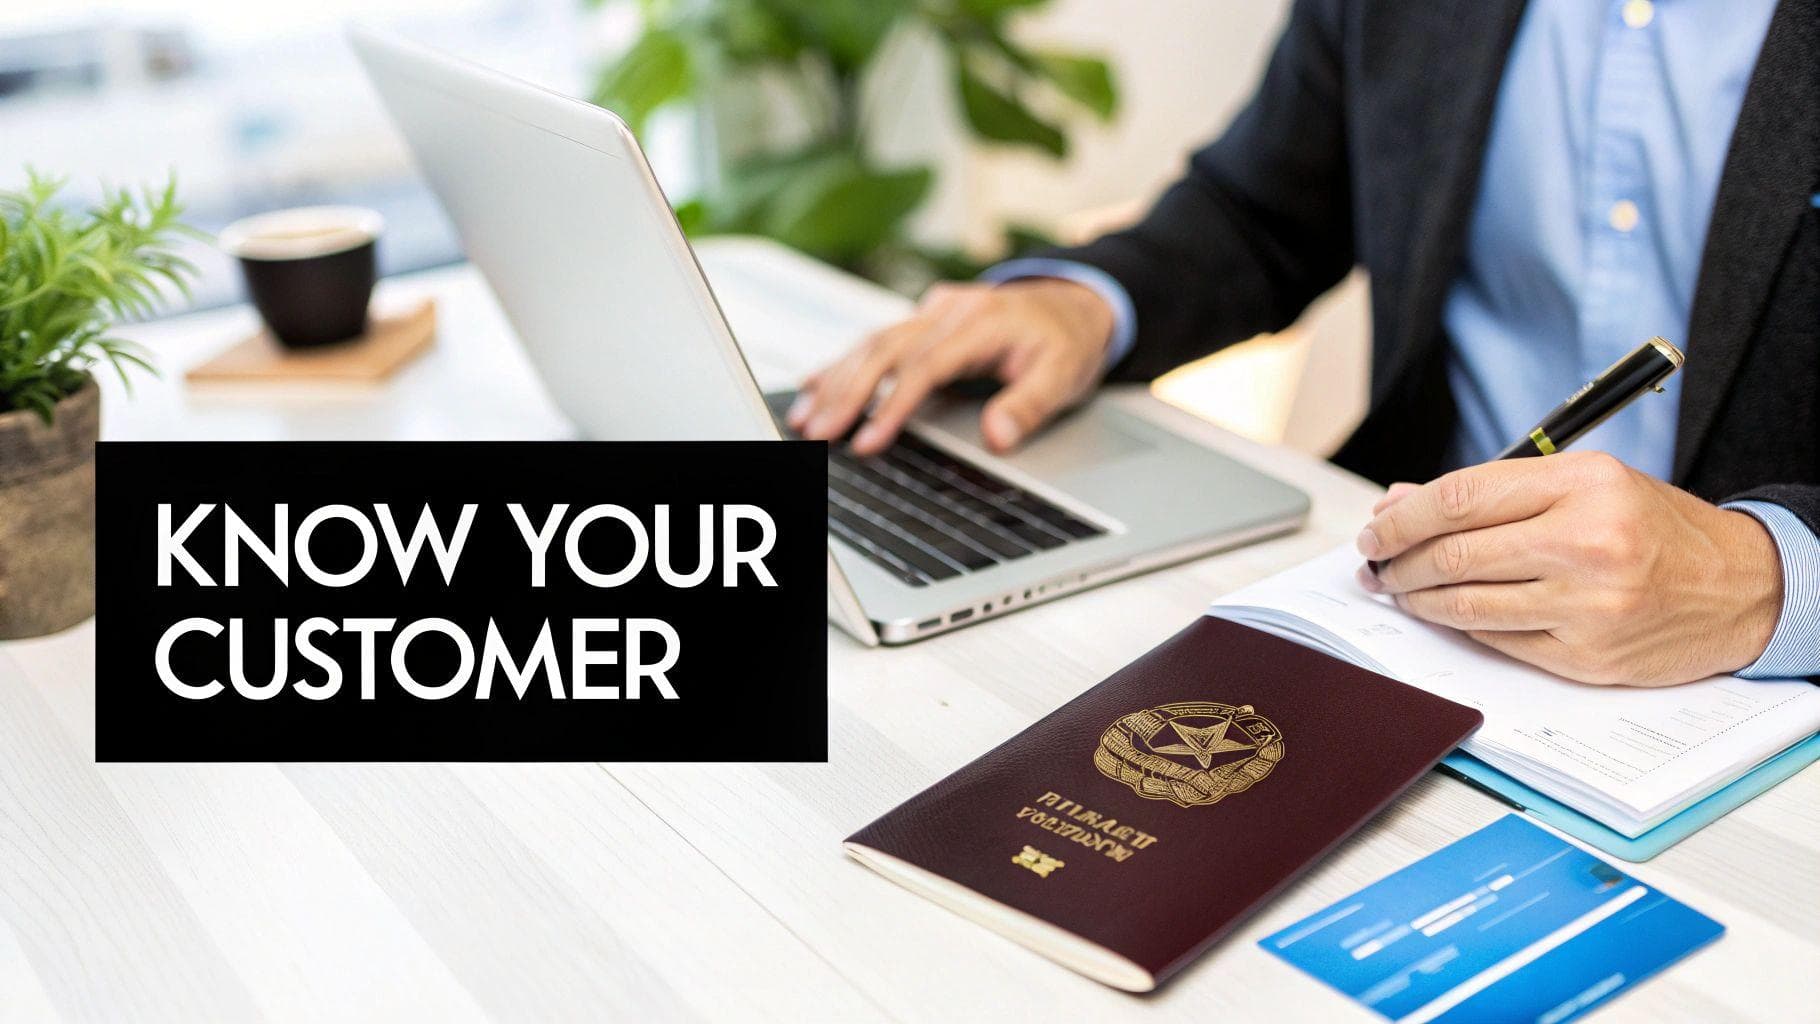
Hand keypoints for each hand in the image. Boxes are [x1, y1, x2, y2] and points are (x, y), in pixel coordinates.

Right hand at [786, 278, 1115, 454]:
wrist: (1073, 302)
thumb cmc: (1066, 341)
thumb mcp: (1065, 376)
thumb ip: (1029, 406)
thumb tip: (998, 436)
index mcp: (980, 322)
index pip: (925, 366)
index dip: (892, 405)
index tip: (868, 441)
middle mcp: (948, 311)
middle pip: (886, 352)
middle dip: (848, 395)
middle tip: (818, 433)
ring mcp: (931, 313)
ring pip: (872, 344)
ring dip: (836, 382)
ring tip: (806, 418)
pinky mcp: (922, 321)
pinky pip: (875, 341)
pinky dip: (842, 365)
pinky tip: (813, 385)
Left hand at [1354, 452, 1783, 685]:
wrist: (1742, 587)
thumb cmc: (1654, 529)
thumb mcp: (1585, 485)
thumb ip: (1494, 491)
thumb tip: (1402, 503)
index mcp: (1585, 485)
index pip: (1461, 498)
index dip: (1403, 517)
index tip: (1376, 528)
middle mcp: (1587, 542)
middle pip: (1455, 554)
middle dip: (1398, 561)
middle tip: (1376, 563)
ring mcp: (1588, 606)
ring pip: (1467, 604)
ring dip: (1418, 599)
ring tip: (1399, 589)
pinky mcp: (1587, 657)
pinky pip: (1498, 641)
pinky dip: (1461, 627)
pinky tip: (1446, 613)